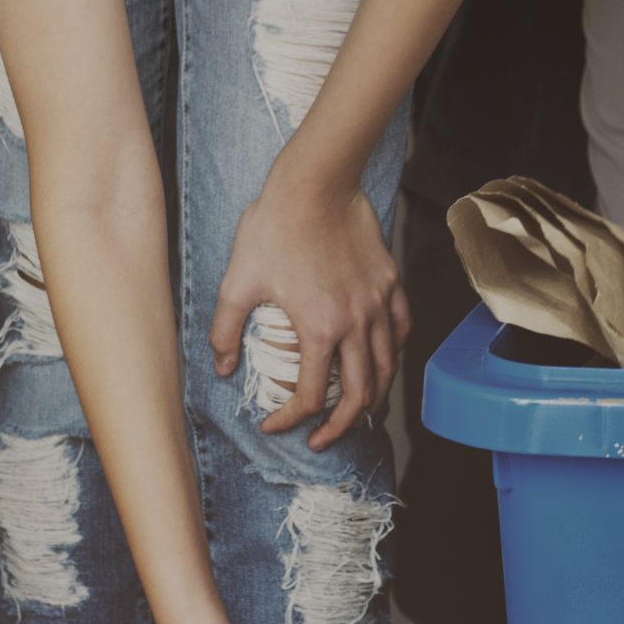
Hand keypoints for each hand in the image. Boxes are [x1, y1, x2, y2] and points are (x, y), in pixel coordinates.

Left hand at [209, 171, 405, 450]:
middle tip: (323, 441)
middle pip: (360, 394)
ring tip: (358, 412)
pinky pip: (401, 329)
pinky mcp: (390, 282)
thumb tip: (222, 367)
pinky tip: (382, 359)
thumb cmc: (274, 227)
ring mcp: (378, 303)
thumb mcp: (237, 280)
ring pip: (388, 367)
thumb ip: (225, 329)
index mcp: (318, 329)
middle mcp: (356, 323)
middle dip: (341, 427)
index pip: (309, 397)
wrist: (316, 183)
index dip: (290, 420)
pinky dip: (394, 353)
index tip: (273, 425)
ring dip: (373, 397)